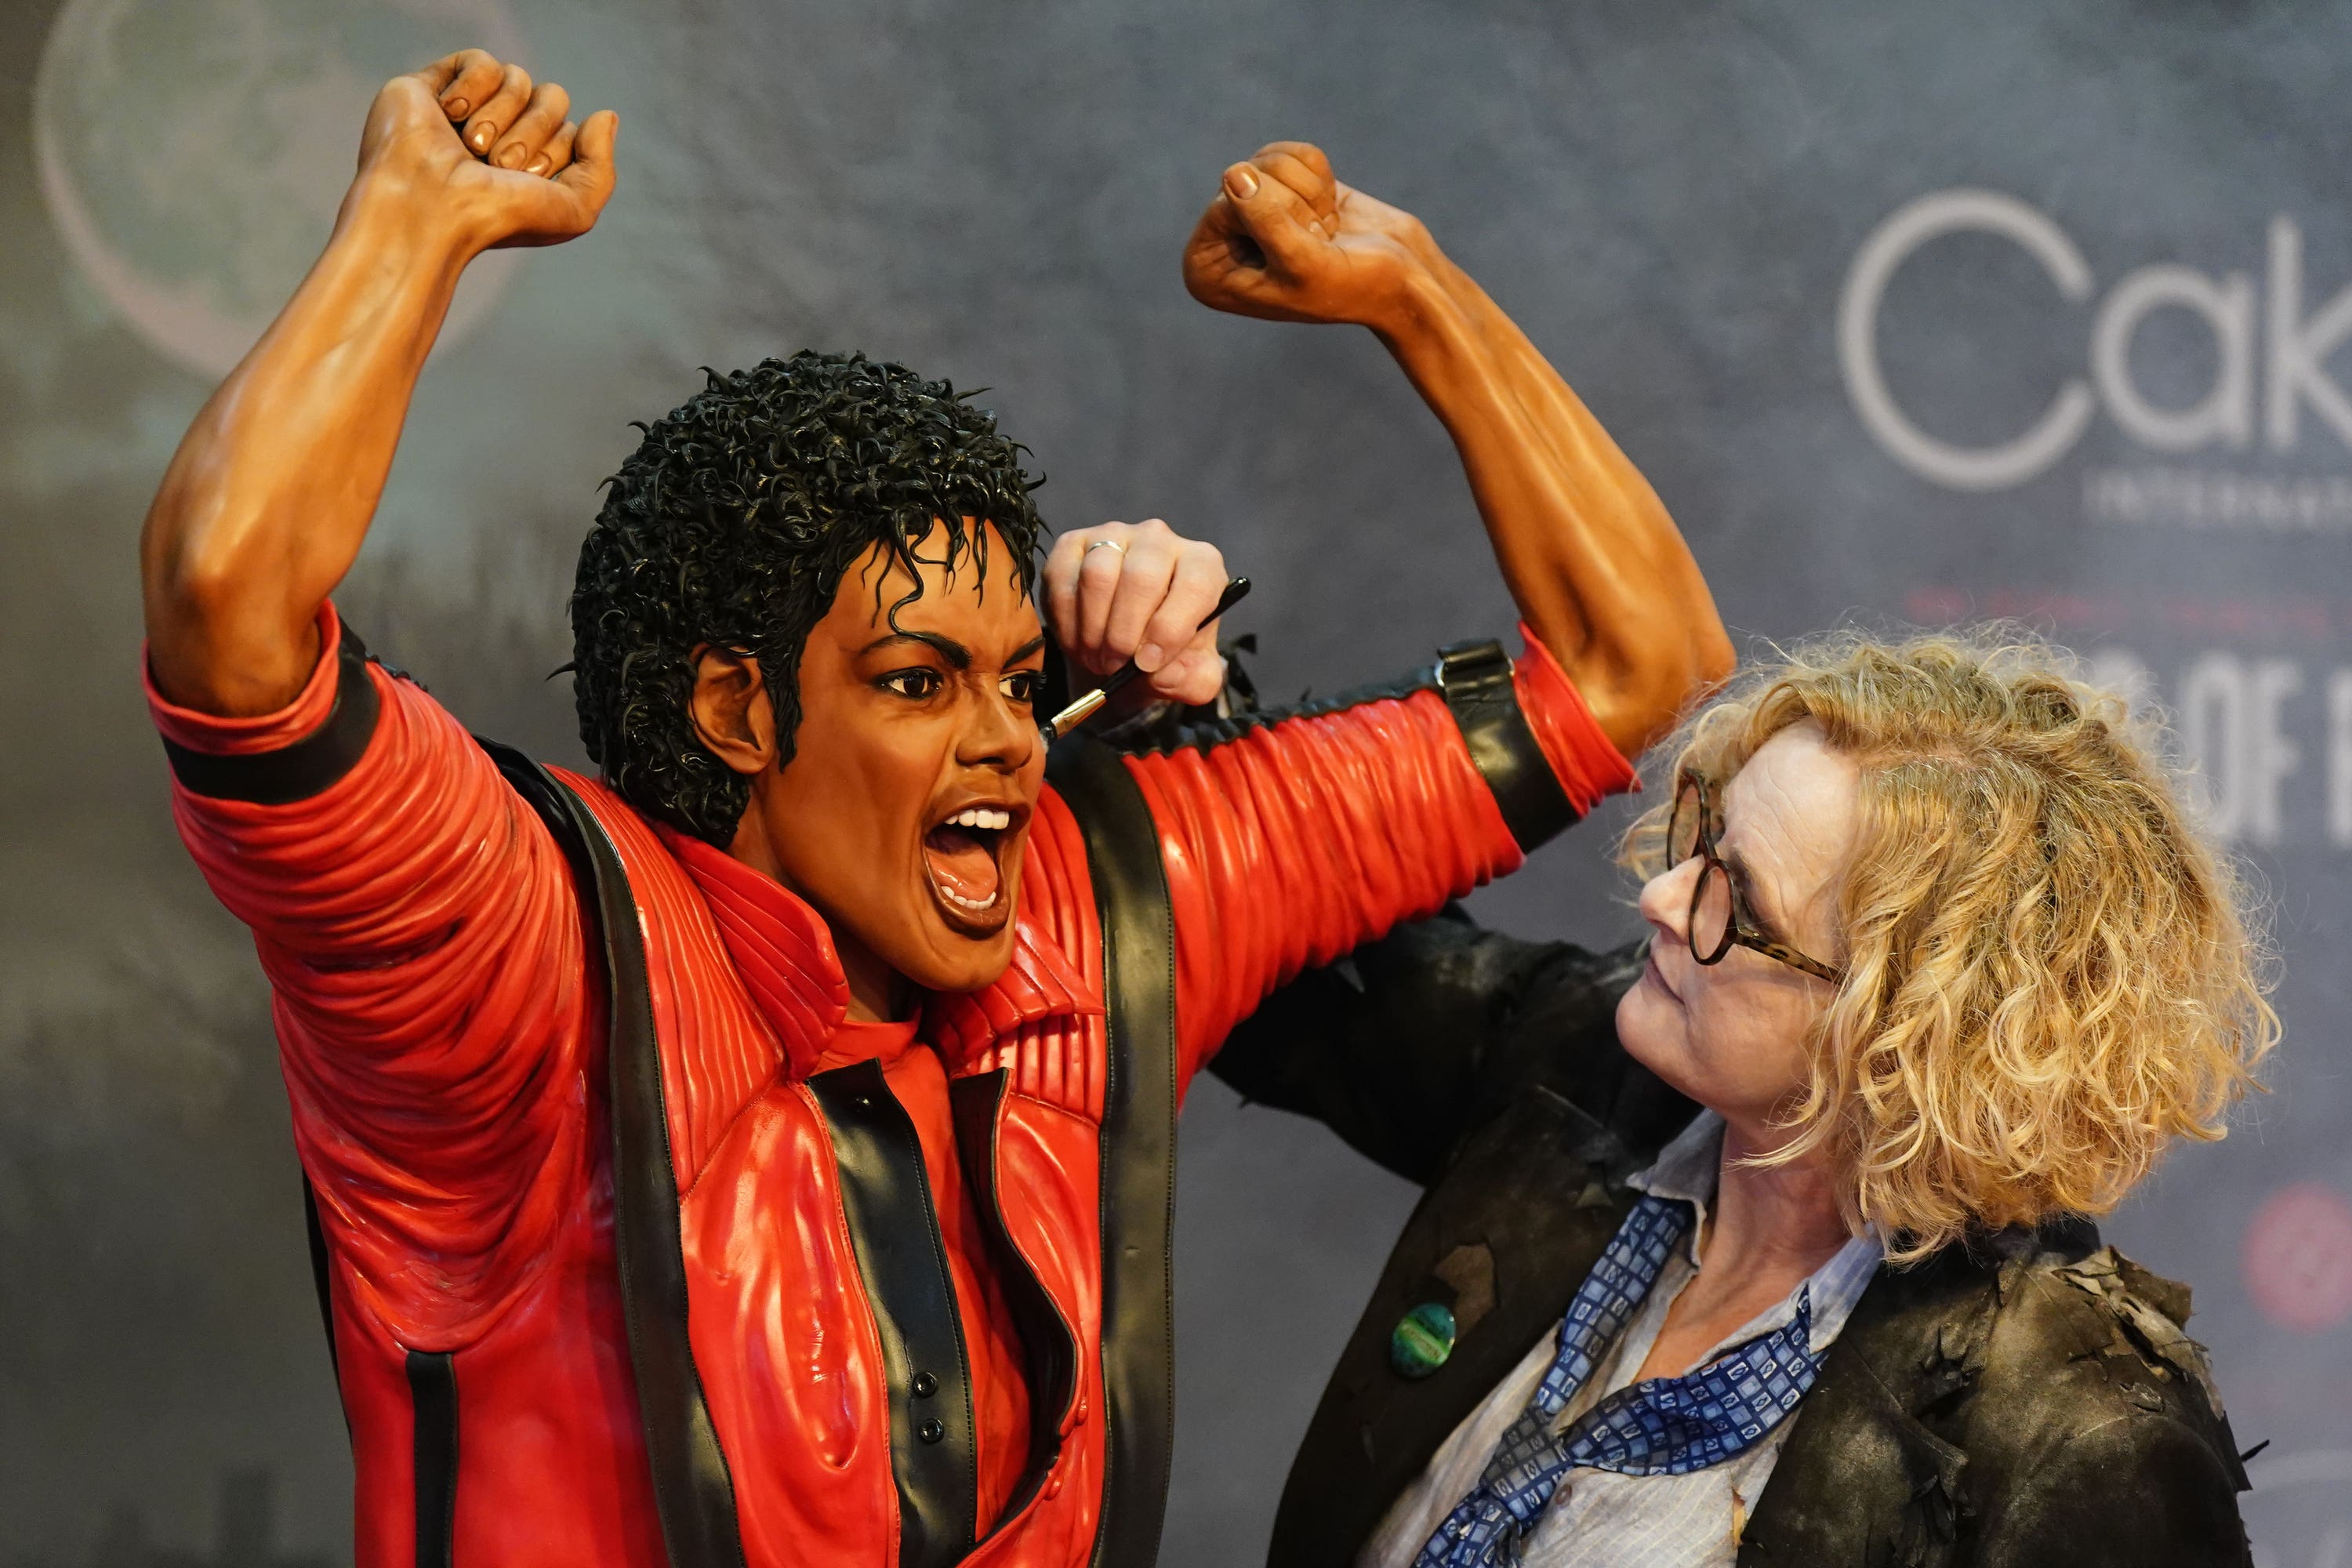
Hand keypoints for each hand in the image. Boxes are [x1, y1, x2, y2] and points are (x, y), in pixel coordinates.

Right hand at [352, 49, 618, 252]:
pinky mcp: (435, 86)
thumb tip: (605, 115)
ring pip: (519, 77)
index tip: (526, 180)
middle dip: (533, 132)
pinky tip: (448, 115)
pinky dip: (473, 88)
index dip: (556, 151)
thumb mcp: (575, 210)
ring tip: (471, 147)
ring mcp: (470, 110)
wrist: (433, 208)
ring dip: (501, 116)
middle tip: (499, 165)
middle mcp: (503, 134)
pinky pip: (482, 61)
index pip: (572, 130)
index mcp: (531, 164)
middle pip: (552, 98)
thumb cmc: (499, 218)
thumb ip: (601, 168)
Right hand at [1042, 519, 1229, 706]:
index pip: (1195, 584)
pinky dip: (1065, 621)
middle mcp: (1160, 540)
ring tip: (1097, 657)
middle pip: (1142, 577)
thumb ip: (1191, 680)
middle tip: (1115, 666)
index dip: (1170, 629)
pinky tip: (1077, 641)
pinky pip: (1063, 578)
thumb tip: (1163, 673)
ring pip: (1098, 574)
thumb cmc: (1163, 654)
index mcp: (1201, 565)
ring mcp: (1114, 536)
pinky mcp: (1073, 543)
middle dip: (1124, 634)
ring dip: (1093, 628)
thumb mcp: (1191, 676)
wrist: (1124, 649)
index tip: (1148, 664)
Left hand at [1182, 142, 1433, 329]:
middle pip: (1243, 176)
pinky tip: (1330, 212)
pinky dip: (1320, 176)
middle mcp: (1216, 239)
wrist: (1402, 281)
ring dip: (1310, 191)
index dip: (1273, 217)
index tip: (1301, 251)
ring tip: (1325, 231)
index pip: (1223, 204)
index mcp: (1206, 273)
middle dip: (1294, 203)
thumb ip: (1264, 220)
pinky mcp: (1281, 187)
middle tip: (1319, 243)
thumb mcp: (1303, 262)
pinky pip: (1289, 151)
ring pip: (1268, 159)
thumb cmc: (1353, 285)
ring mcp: (1247, 211)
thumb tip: (1232, 173)